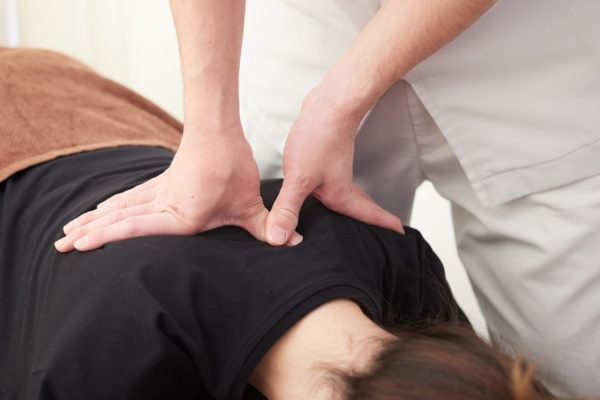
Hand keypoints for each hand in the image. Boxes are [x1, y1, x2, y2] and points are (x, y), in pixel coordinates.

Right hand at [55, 129, 301, 251]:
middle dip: (91, 232)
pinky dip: (113, 205)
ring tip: (70, 229)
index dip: (109, 236)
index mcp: (181, 215)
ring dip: (95, 219)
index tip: (82, 243)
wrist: (219, 130)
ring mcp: (159, 192)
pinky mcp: (162, 184)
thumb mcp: (250, 202)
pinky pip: (131, 197)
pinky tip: (102, 208)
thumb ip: (267, 225)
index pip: (138, 228)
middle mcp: (163, 204)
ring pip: (120, 207)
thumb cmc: (233, 165)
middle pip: (119, 219)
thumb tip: (291, 242)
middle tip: (61, 244)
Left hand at [265, 86, 403, 245]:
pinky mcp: (323, 158)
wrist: (328, 103)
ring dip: (354, 207)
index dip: (383, 228)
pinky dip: (333, 192)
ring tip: (356, 218)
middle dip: (372, 222)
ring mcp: (333, 171)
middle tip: (386, 232)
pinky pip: (330, 182)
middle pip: (361, 209)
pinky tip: (321, 190)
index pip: (367, 217)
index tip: (400, 237)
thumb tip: (278, 239)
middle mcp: (340, 185)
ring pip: (347, 196)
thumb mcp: (299, 178)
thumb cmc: (320, 136)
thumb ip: (288, 209)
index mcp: (340, 195)